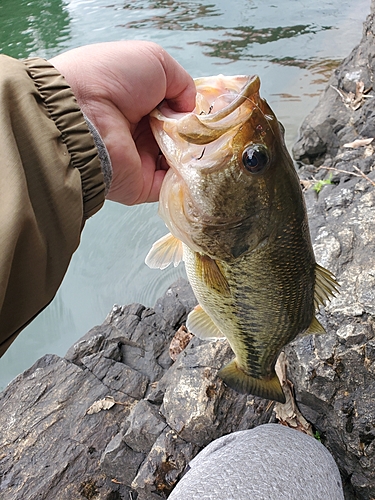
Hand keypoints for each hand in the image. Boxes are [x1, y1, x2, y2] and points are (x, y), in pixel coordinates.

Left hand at [50, 41, 195, 203]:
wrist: (82, 114)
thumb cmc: (112, 79)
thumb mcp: (154, 61)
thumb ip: (182, 83)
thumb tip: (190, 110)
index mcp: (140, 103)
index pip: (175, 112)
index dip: (193, 113)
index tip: (209, 115)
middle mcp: (140, 132)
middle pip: (181, 138)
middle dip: (197, 136)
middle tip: (209, 132)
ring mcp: (141, 160)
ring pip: (181, 163)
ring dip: (196, 157)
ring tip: (206, 147)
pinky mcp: (142, 185)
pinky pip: (173, 186)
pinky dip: (189, 179)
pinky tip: (200, 167)